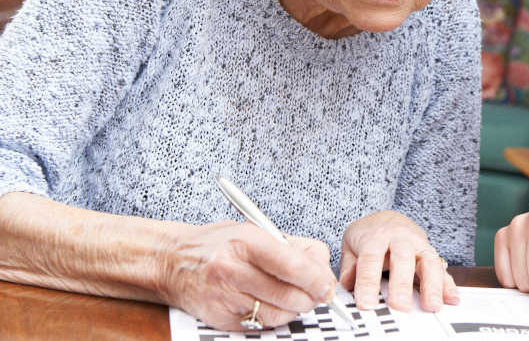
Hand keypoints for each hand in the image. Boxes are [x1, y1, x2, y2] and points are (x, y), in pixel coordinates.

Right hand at [156, 221, 335, 330]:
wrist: (173, 261)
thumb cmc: (220, 244)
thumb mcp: (256, 230)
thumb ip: (293, 247)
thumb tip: (323, 268)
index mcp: (245, 241)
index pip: (292, 265)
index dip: (317, 279)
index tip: (328, 285)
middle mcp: (232, 270)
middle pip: (289, 295)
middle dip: (311, 297)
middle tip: (317, 292)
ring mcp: (225, 298)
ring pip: (278, 315)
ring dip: (295, 310)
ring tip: (294, 297)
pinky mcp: (221, 319)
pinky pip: (261, 325)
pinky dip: (274, 317)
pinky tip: (272, 303)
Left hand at [339, 210, 458, 312]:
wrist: (388, 218)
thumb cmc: (369, 234)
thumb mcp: (351, 243)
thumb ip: (349, 265)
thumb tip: (347, 284)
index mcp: (376, 235)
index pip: (371, 259)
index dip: (368, 282)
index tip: (367, 303)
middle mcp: (401, 238)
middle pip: (403, 259)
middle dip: (402, 284)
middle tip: (400, 306)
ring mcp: (419, 245)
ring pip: (428, 262)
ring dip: (432, 285)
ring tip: (432, 305)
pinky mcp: (431, 254)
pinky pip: (442, 269)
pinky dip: (448, 284)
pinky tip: (452, 298)